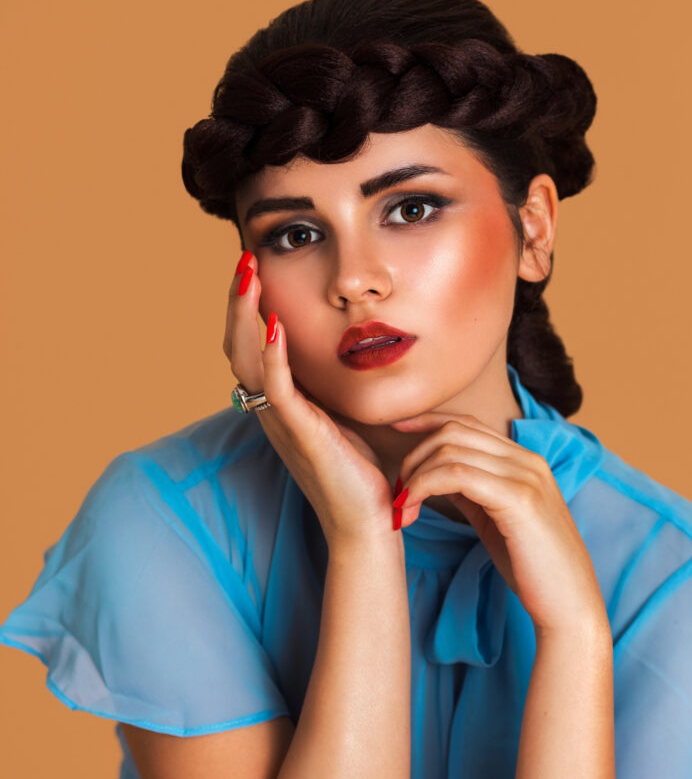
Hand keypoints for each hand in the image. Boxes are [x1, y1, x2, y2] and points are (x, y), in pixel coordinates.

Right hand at [223, 253, 396, 545]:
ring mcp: (280, 422)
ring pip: (247, 360)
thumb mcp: (343, 414)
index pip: (249, 346)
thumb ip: (331, 384)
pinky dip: (272, 355)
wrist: (368, 520)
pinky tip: (274, 324)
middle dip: (238, 300)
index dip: (247, 306)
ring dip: (245, 314)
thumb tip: (346, 346)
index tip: (255, 268)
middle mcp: (270, 410)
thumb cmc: (361, 471)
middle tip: (244, 258)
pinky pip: (276, 389)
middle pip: (237, 346)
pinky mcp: (299, 433)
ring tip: (249, 275)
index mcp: (279, 404)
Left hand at [391, 411, 609, 635]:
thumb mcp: (495, 521)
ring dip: (415, 475)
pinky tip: (412, 509)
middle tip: (397, 493)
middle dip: (414, 456)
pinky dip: (425, 486)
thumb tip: (437, 477)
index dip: (426, 423)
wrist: (569, 603)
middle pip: (454, 430)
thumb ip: (472, 493)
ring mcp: (525, 476)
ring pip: (451, 448)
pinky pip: (457, 475)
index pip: (467, 424)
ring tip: (401, 507)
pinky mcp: (519, 498)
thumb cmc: (531, 568)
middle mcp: (527, 460)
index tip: (395, 431)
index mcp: (523, 461)